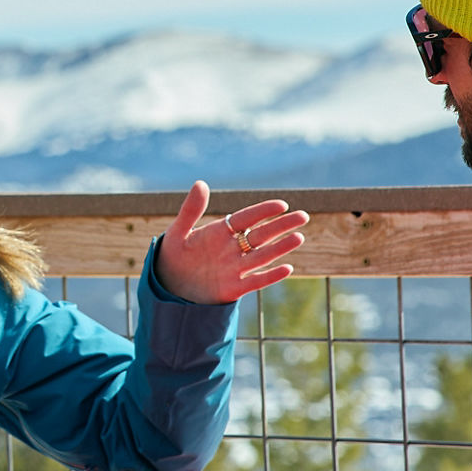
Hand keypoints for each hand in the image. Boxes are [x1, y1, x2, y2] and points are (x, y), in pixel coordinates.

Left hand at [157, 181, 309, 304]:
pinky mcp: (234, 288)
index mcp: (221, 231)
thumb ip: (191, 210)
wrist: (168, 285)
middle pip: (261, 235)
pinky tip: (287, 268)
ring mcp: (235, 268)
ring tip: (298, 237)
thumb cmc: (173, 255)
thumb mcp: (177, 232)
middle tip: (303, 216)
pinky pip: (256, 281)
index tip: (281, 205)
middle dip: (281, 226)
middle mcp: (232, 248)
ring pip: (262, 256)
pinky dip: (271, 276)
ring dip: (280, 248)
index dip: (263, 211)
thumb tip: (200, 183)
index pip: (247, 218)